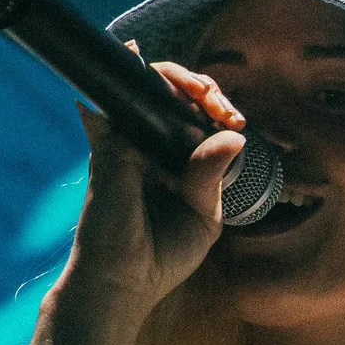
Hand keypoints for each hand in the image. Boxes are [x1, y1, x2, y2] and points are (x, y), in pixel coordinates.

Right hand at [63, 44, 247, 311]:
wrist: (122, 283)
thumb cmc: (162, 256)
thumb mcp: (204, 216)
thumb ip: (213, 175)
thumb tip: (232, 136)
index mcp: (179, 164)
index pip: (199, 121)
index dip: (218, 109)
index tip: (235, 121)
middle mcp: (152, 149)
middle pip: (175, 99)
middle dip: (203, 88)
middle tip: (222, 106)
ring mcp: (128, 145)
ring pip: (148, 91)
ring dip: (177, 78)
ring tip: (204, 91)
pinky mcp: (109, 149)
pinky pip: (114, 107)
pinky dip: (129, 84)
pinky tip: (141, 61)